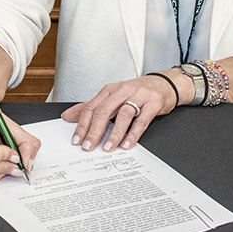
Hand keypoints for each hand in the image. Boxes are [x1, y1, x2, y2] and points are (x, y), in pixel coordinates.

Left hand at [61, 75, 176, 151]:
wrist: (164, 83)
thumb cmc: (136, 92)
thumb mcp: (112, 96)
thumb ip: (91, 106)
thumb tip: (68, 116)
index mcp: (109, 90)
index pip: (91, 108)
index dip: (82, 125)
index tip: (76, 140)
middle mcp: (122, 91)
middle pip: (104, 111)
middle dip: (94, 131)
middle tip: (88, 146)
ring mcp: (138, 96)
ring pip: (123, 115)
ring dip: (114, 134)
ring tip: (107, 148)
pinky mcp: (153, 103)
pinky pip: (142, 120)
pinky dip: (133, 134)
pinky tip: (127, 144)